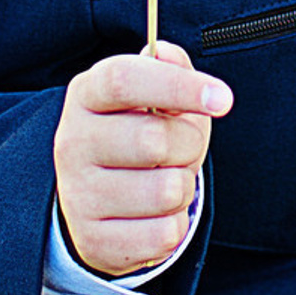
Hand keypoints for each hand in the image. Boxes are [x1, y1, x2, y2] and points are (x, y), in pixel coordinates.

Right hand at [53, 43, 231, 276]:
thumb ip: (169, 67)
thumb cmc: (138, 133)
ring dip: (183, 186)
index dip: (178, 86)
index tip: (222, 99)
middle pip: (155, 140)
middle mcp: (72, 143)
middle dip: (189, 144)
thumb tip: (168, 54)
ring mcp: (78, 195)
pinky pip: (164, 234)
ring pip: (166, 191)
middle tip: (182, 147)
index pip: (125, 80)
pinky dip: (174, 223)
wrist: (101, 199)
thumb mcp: (154, 94)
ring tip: (164, 180)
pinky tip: (154, 213)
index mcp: (86, 95)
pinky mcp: (94, 240)